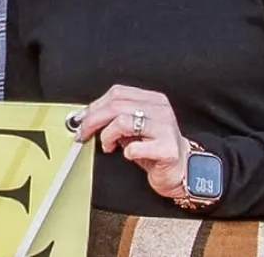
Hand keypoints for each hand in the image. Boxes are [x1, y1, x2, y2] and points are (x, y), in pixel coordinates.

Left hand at [71, 84, 189, 200]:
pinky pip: (136, 147)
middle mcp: (161, 110)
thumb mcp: (135, 127)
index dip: (94, 106)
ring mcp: (166, 129)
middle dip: (93, 120)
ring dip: (107, 135)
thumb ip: (116, 117)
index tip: (81, 119)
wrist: (182, 170)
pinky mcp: (168, 149)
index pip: (117, 93)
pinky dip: (126, 151)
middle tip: (84, 133)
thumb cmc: (155, 147)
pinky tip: (128, 154)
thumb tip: (87, 117)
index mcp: (153, 100)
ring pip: (122, 122)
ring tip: (108, 145)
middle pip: (116, 106)